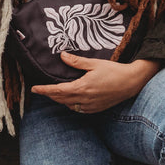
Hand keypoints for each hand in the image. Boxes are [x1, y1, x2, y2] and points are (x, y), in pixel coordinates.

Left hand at [32, 55, 159, 113]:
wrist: (131, 83)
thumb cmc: (114, 71)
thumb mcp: (94, 63)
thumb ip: (76, 61)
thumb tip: (62, 55)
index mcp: (82, 87)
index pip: (57, 90)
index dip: (44, 90)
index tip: (34, 89)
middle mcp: (84, 99)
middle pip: (61, 99)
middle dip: (50, 95)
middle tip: (41, 90)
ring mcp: (90, 106)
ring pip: (69, 105)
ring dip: (60, 100)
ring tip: (54, 93)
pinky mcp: (96, 109)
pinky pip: (78, 109)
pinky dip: (71, 104)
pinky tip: (70, 99)